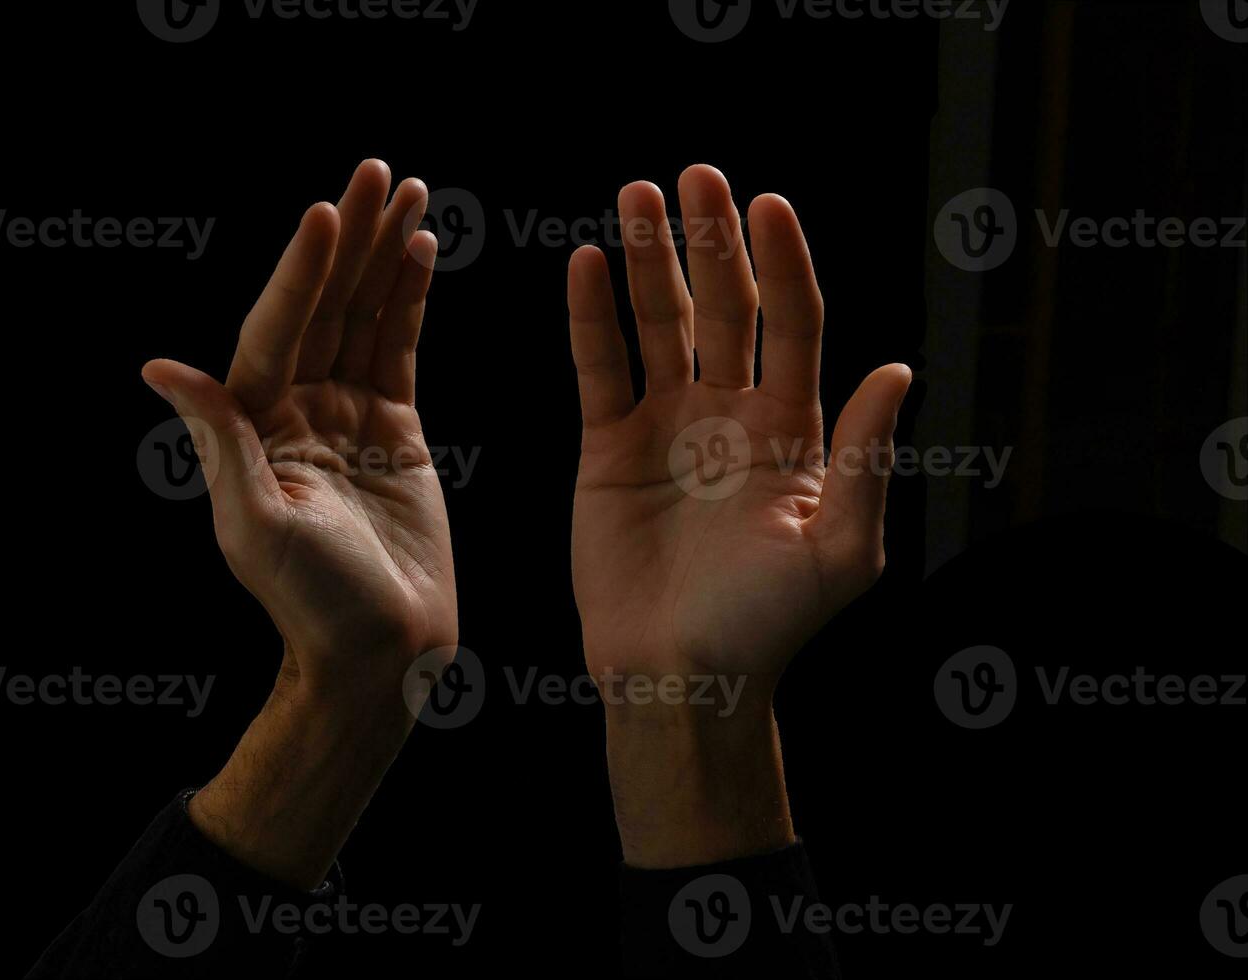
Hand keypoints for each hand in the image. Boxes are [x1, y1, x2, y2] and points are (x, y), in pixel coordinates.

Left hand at [142, 160, 457, 886]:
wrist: (380, 650)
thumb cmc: (313, 603)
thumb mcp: (256, 525)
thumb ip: (220, 441)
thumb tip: (162, 369)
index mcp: (256, 426)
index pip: (277, 329)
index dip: (301, 272)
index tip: (323, 214)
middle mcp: (295, 408)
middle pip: (321, 305)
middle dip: (349, 238)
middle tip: (377, 172)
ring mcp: (346, 412)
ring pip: (363, 314)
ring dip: (383, 253)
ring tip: (407, 191)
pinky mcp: (393, 426)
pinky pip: (398, 347)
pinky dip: (409, 299)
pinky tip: (421, 251)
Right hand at [566, 165, 910, 866]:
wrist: (680, 676)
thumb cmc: (768, 626)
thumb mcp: (838, 549)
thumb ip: (865, 456)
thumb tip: (897, 367)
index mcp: (792, 431)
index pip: (792, 325)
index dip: (782, 264)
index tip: (768, 204)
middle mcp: (730, 415)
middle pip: (723, 307)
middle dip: (711, 240)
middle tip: (696, 175)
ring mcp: (666, 427)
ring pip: (657, 324)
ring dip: (646, 260)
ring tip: (634, 196)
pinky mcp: (607, 448)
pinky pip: (597, 370)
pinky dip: (588, 319)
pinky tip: (581, 265)